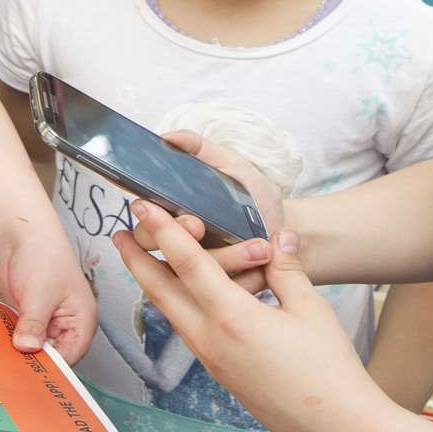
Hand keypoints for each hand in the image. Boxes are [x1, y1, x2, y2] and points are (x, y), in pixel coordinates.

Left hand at [0, 225, 96, 363]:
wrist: (20, 238)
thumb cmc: (43, 256)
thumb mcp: (40, 294)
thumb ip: (34, 323)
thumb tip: (28, 348)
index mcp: (82, 321)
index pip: (71, 356)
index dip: (52, 366)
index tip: (30, 372)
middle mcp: (67, 326)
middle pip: (53, 357)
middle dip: (34, 361)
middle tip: (12, 369)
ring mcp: (47, 324)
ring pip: (35, 350)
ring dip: (20, 352)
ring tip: (3, 359)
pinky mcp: (29, 321)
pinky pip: (21, 340)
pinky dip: (11, 342)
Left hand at [113, 201, 383, 431]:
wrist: (332, 424)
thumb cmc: (327, 368)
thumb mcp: (309, 308)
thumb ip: (286, 268)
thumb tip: (280, 236)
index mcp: (232, 317)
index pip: (187, 263)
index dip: (164, 230)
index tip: (142, 205)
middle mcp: (210, 339)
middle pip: (159, 292)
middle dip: (136, 260)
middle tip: (120, 234)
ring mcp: (210, 358)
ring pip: (170, 312)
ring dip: (153, 283)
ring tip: (144, 260)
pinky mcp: (218, 370)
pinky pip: (187, 328)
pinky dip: (177, 304)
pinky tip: (182, 294)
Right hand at [126, 129, 281, 292]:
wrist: (286, 229)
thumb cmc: (252, 197)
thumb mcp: (231, 167)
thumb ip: (201, 150)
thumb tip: (169, 138)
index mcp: (172, 213)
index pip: (146, 220)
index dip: (156, 221)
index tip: (181, 215)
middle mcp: (177, 245)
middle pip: (162, 253)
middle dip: (182, 240)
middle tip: (202, 226)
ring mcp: (196, 274)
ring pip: (194, 276)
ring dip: (228, 260)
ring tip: (260, 248)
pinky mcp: (220, 294)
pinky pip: (223, 293)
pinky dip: (247, 277)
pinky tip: (266, 267)